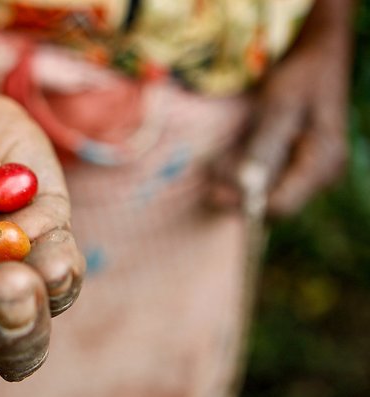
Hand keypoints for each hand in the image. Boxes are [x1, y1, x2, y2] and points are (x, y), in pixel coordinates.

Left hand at [208, 1, 350, 216]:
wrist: (319, 56)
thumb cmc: (301, 77)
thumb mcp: (280, 107)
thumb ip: (265, 146)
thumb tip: (247, 184)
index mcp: (322, 163)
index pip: (282, 205)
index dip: (246, 204)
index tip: (214, 190)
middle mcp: (321, 174)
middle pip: (274, 202)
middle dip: (239, 193)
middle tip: (209, 179)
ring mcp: (311, 171)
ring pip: (269, 192)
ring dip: (239, 183)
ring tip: (215, 166)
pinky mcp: (298, 164)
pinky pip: (269, 178)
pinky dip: (247, 172)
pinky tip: (227, 159)